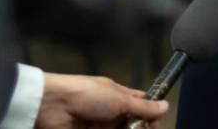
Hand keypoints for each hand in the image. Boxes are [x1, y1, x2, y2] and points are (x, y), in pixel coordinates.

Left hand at [35, 74, 167, 128]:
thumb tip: (165, 105)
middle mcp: (109, 112)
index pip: (140, 107)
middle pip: (132, 125)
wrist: (52, 106)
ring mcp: (99, 127)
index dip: (150, 116)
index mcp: (117, 96)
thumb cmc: (84, 93)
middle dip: (138, 128)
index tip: (156, 123)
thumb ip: (142, 107)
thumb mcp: (118, 99)